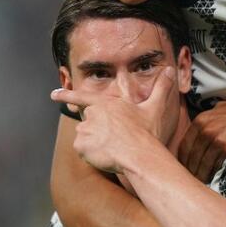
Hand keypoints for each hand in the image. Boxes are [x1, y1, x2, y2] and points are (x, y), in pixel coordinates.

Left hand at [51, 68, 177, 172]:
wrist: (139, 156)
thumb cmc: (147, 132)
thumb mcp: (155, 108)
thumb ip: (162, 88)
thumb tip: (171, 70)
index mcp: (106, 103)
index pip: (82, 96)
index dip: (66, 94)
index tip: (53, 94)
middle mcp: (93, 113)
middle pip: (89, 122)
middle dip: (98, 130)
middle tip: (116, 139)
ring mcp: (85, 130)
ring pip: (86, 137)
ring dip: (96, 143)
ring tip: (114, 148)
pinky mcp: (81, 145)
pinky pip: (83, 151)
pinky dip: (92, 155)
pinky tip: (106, 156)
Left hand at [178, 100, 225, 181]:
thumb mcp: (224, 108)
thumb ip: (209, 117)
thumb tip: (200, 127)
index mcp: (202, 120)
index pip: (185, 146)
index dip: (184, 161)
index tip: (186, 169)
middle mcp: (206, 129)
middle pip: (191, 157)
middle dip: (190, 170)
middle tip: (192, 181)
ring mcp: (217, 139)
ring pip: (202, 164)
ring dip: (200, 176)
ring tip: (201, 184)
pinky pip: (215, 167)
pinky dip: (213, 176)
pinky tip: (213, 181)